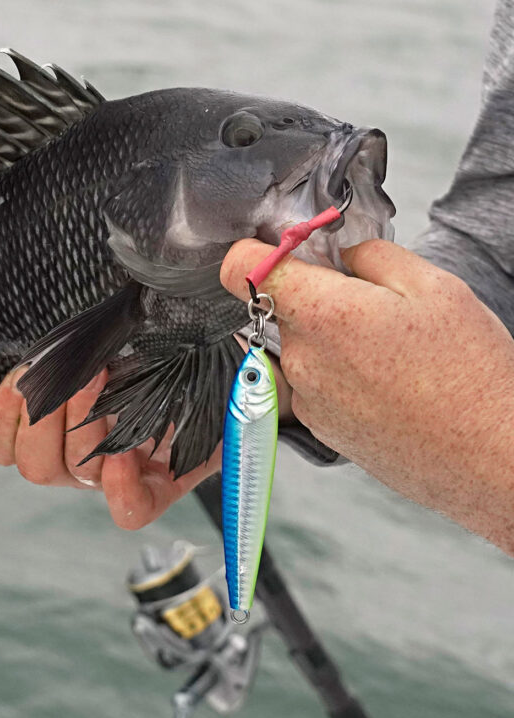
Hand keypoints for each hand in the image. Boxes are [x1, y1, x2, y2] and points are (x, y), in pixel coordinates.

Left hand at [0, 366, 218, 528]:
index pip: (132, 510)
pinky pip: (0, 444)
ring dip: (44, 415)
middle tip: (96, 378)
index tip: (125, 455)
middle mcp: (105, 473)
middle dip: (78, 423)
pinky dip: (4, 415)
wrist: (172, 354)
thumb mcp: (229, 389)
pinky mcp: (33, 429)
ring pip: (34, 462)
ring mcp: (65, 455)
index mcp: (154, 477)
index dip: (122, 492)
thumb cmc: (202, 375)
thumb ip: (232, 400)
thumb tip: (247, 386)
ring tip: (67, 374)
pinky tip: (25, 382)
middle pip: (71, 473)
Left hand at [222, 238, 513, 554]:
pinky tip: (386, 381)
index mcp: (324, 314)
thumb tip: (335, 251)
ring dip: (330, 338)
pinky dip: (338, 373)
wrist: (488, 459)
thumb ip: (369, 256)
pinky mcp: (317, 426)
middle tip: (371, 304)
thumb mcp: (434, 287)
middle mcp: (301, 358)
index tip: (280, 248)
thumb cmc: (471, 376)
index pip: (240, 269)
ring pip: (299, 345)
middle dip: (315, 297)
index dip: (253, 250)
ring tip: (388, 351)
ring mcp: (305, 398)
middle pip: (277, 307)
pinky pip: (312, 382)